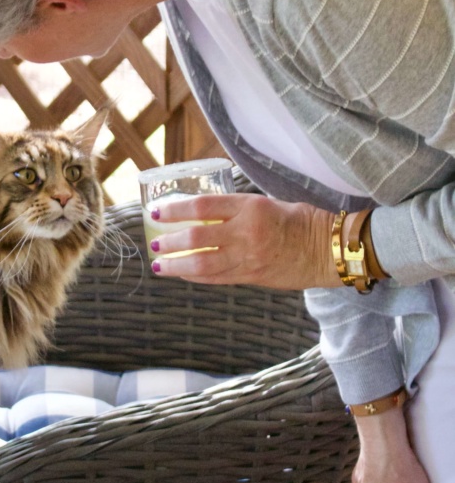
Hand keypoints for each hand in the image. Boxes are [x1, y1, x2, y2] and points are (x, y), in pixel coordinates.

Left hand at [148, 193, 339, 290]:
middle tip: (154, 243)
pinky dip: (196, 277)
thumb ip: (235, 210)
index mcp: (250, 207)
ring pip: (202, 264)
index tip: (157, 213)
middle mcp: (247, 232)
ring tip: (159, 264)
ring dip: (176, 266)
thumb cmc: (299, 220)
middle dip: (170, 242)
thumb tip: (201, 215)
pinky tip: (182, 275)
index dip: (175, 210)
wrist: (327, 249)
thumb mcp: (265, 204)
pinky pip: (217, 278)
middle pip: (197, 238)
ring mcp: (249, 257)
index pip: (203, 207)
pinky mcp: (252, 277)